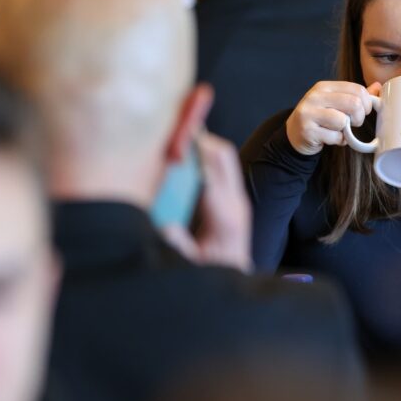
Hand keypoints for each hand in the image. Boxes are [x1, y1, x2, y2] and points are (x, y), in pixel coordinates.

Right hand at [159, 132, 252, 271]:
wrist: (235, 276)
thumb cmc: (212, 273)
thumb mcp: (192, 266)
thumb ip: (178, 246)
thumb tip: (163, 228)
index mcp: (226, 218)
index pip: (211, 176)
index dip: (196, 152)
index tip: (177, 136)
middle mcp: (235, 202)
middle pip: (222, 156)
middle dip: (200, 138)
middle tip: (174, 124)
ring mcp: (236, 197)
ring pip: (222, 156)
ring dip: (202, 143)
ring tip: (177, 131)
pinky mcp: (233, 196)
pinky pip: (220, 166)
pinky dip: (203, 153)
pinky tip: (184, 150)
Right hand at [286, 80, 380, 154]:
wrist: (295, 134)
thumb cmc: (320, 118)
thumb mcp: (336, 103)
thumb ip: (356, 95)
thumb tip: (378, 87)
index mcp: (324, 86)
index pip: (357, 89)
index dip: (367, 103)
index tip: (363, 111)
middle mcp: (315, 97)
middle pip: (353, 103)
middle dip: (359, 117)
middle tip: (354, 123)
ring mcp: (309, 113)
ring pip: (343, 121)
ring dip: (346, 131)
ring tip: (339, 131)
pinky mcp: (307, 130)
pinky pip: (334, 137)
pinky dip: (338, 141)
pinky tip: (331, 138)